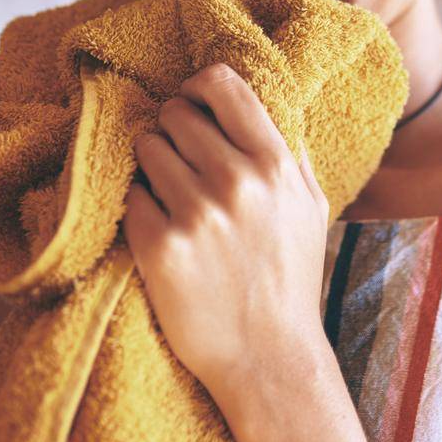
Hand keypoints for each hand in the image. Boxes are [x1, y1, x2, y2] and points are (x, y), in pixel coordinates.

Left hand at [122, 62, 330, 408]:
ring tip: (170, 195)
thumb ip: (290, 152)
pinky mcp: (159, 247)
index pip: (222, 84)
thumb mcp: (311, 208)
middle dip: (172, 132)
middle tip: (179, 161)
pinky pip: (130, 195)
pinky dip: (139, 206)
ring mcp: (196, 214)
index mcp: (275, 164)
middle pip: (176, 114)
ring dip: (151, 166)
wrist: (267, 357)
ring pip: (146, 148)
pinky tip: (159, 227)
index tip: (191, 103)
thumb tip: (266, 101)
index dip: (198, 87)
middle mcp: (236, 182)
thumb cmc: (288, 278)